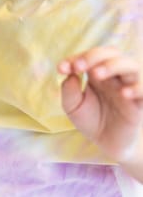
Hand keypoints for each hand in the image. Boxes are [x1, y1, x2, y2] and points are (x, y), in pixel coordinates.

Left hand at [58, 46, 142, 162]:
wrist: (108, 143)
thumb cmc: (91, 120)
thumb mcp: (73, 106)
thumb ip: (69, 90)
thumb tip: (71, 73)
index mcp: (97, 73)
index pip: (89, 56)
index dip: (76, 58)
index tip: (61, 68)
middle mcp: (114, 76)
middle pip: (111, 53)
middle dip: (93, 56)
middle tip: (78, 67)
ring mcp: (128, 87)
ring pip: (130, 65)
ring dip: (113, 65)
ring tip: (97, 74)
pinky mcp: (140, 103)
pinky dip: (137, 88)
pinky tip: (124, 93)